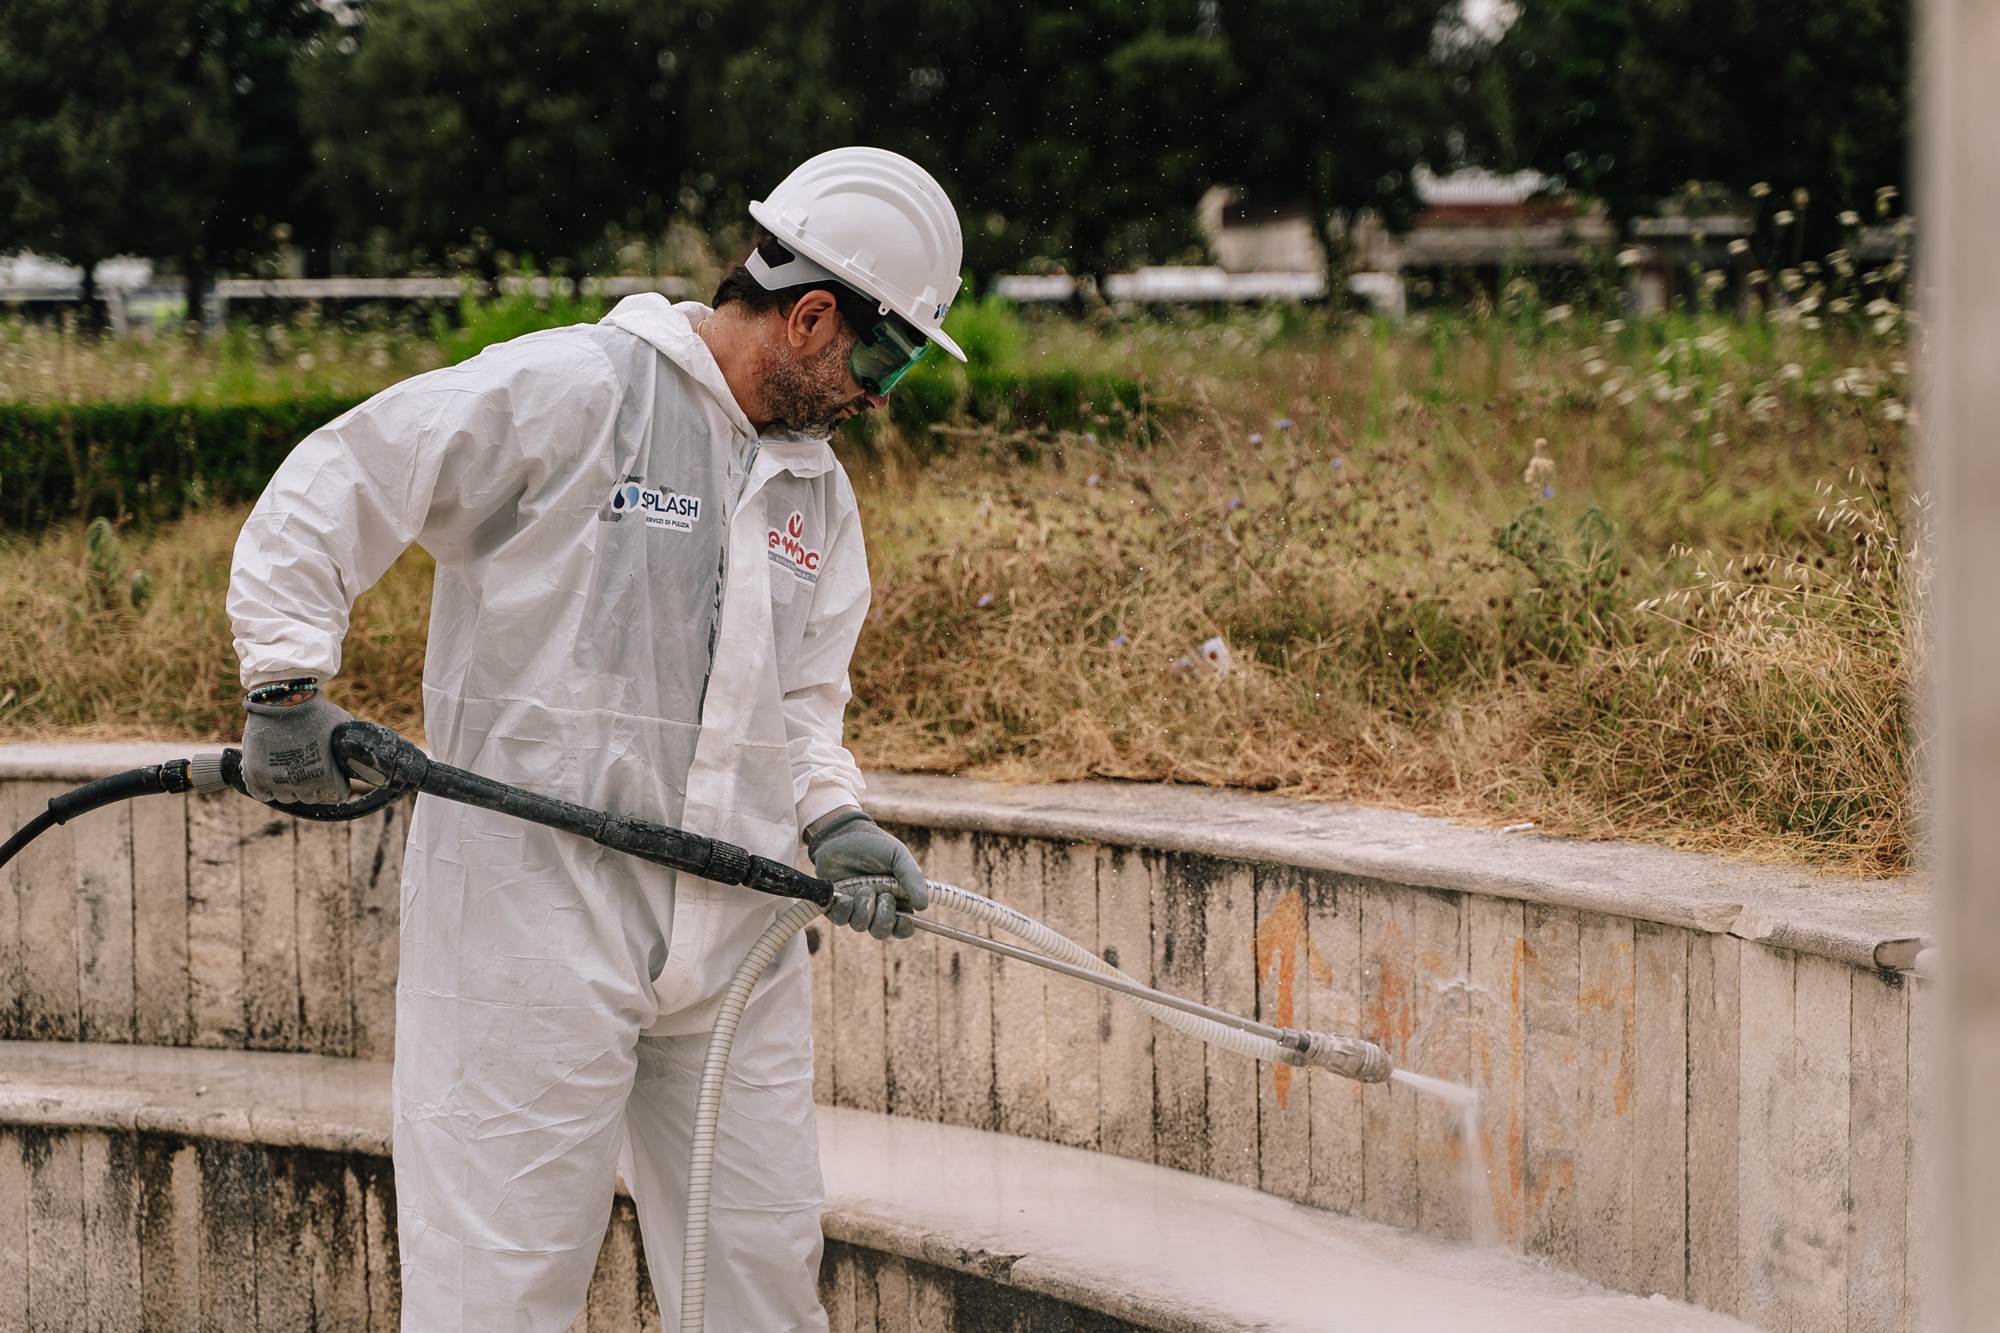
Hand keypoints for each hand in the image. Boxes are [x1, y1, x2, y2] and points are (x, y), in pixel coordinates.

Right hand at [241, 689, 354, 804]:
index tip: (332, 776)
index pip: (336, 797)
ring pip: (287, 796)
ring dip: (290, 786)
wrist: (284, 697)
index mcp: (328, 777)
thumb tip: (362, 759)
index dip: (336, 785)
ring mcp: (277, 782)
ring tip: (291, 768)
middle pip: (311, 797)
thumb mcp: (344, 729)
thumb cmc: (317, 710)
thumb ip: (349, 750)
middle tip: (310, 768)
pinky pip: (263, 794)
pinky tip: (272, 774)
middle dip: (313, 785)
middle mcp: (303, 785)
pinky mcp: (255, 775)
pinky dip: (267, 787)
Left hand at [807, 809, 928, 939]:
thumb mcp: (899, 857)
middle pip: (882, 931)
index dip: (903, 928)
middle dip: (883, 918)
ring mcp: (855, 908)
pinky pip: (840, 919)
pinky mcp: (836, 905)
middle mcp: (876, 908)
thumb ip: (912, 879)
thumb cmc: (875, 845)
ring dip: (864, 909)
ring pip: (861, 926)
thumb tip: (923, 906)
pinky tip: (845, 897)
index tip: (904, 919)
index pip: (902, 926)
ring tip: (863, 888)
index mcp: (896, 900)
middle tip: (884, 897)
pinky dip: (844, 911)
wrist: (844, 834)